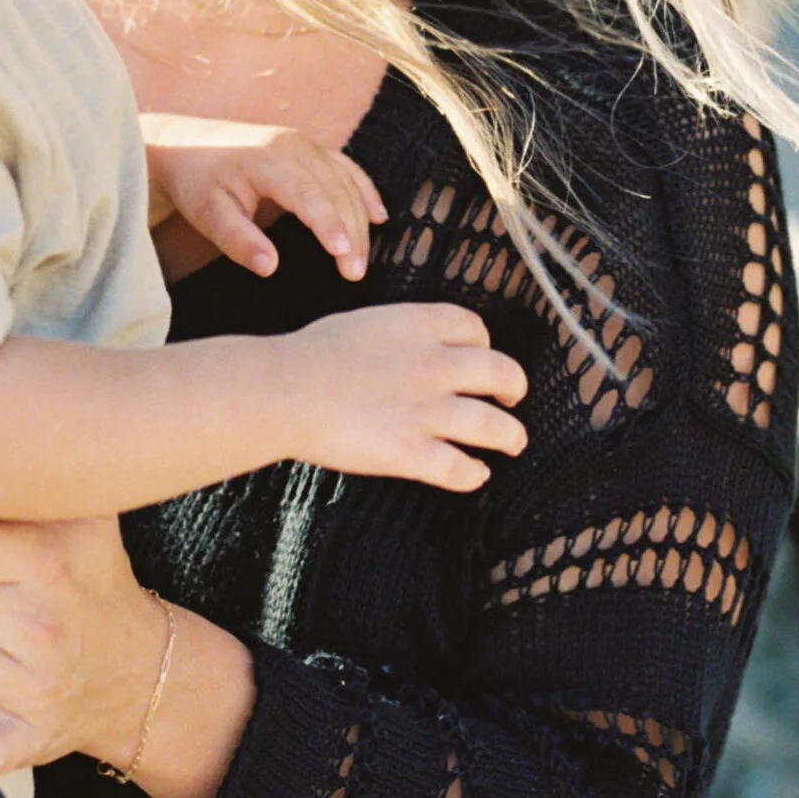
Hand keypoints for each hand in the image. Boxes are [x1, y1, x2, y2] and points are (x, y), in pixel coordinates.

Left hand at [143, 112, 385, 280]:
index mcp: (268, 160)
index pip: (309, 195)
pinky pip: (347, 169)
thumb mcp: (208, 214)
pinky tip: (379, 216)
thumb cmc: (196, 182)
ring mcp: (305, 144)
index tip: (344, 256)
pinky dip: (365, 192)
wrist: (184, 146)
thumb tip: (270, 267)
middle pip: (336, 191)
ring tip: (361, 261)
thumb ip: (238, 241)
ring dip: (360, 220)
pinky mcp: (310, 149)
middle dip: (351, 233)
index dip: (330, 225)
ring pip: (346, 183)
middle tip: (354, 275)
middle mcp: (294, 146)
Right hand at [283, 302, 526, 491]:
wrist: (284, 390)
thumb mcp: (364, 323)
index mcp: (419, 326)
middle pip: (501, 373)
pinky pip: (460, 469)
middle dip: (514, 387)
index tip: (481, 358)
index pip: (476, 330)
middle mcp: (433, 366)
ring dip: (511, 436)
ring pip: (494, 426)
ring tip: (513, 442)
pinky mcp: (411, 453)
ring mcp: (426, 411)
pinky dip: (473, 474)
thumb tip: (410, 349)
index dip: (486, 345)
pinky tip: (475, 474)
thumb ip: (399, 335)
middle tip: (511, 398)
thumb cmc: (310, 355)